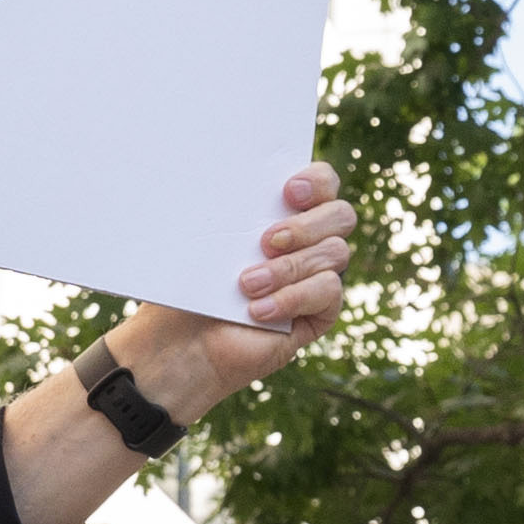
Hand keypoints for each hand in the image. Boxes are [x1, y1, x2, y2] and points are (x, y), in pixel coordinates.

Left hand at [103, 164, 356, 423]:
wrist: (183, 344)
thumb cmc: (190, 287)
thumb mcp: (205, 242)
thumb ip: (229, 211)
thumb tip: (232, 178)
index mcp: (284, 212)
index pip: (323, 182)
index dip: (316, 181)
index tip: (288, 191)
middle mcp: (309, 241)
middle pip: (341, 214)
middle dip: (308, 224)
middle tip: (267, 240)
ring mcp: (317, 276)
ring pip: (335, 252)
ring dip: (288, 267)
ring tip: (246, 284)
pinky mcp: (320, 312)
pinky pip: (328, 292)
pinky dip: (293, 297)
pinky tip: (259, 310)